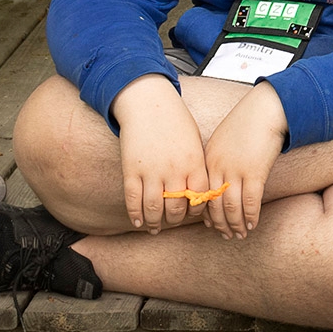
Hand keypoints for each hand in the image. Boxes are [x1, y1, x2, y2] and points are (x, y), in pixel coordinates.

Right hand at [112, 74, 207, 231]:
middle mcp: (174, 170)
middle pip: (176, 208)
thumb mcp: (195, 142)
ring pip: (153, 208)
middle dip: (174, 220)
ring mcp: (151, 171)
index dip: (197, 211)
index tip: (192, 213)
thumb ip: (198, 167)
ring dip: (154, 222)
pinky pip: (133, 200)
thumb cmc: (175, 122)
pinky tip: (138, 221)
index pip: (200, 198)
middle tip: (171, 222)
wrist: (148, 104)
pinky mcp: (131, 170)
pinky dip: (135, 214)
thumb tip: (201, 193)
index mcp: (194, 162)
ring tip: (154, 227)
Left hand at [200, 82, 288, 239]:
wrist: (266, 108)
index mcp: (207, 159)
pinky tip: (252, 224)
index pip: (202, 194)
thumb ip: (218, 159)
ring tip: (239, 235)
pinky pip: (250, 201)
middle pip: (214, 204)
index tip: (211, 224)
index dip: (206, 213)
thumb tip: (221, 180)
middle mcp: (218, 167)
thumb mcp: (224, 139)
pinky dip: (251, 216)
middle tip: (225, 235)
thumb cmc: (248, 121)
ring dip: (235, 224)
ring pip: (231, 207)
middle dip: (220, 224)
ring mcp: (235, 170)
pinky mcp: (254, 171)